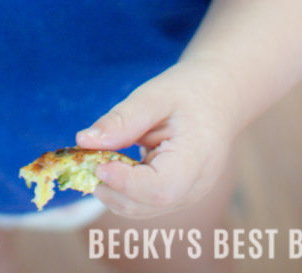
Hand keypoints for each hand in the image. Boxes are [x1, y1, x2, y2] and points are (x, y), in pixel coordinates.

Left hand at [76, 61, 234, 218]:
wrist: (218, 97)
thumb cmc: (188, 92)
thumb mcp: (154, 96)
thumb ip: (122, 120)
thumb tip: (83, 141)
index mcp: (197, 159)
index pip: (160, 188)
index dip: (125, 182)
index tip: (97, 163)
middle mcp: (195, 187)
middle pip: (146, 205)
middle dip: (110, 187)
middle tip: (85, 158)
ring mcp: (187, 196)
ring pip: (141, 208)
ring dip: (112, 189)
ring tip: (99, 155)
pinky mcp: (177, 196)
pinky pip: (144, 202)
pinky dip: (122, 187)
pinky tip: (114, 161)